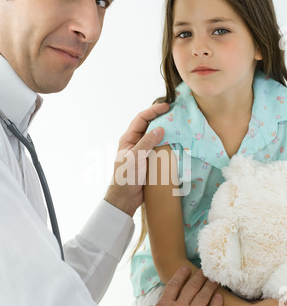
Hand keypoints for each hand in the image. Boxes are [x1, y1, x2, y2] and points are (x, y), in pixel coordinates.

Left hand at [105, 102, 168, 216]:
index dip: (153, 111)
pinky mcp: (151, 161)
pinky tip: (178, 143)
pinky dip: (169, 144)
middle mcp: (136, 143)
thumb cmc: (125, 178)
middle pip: (150, 126)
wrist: (126, 199)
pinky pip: (161, 149)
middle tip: (176, 112)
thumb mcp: (135, 158)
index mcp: (128, 139)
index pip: (141, 119)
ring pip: (157, 137)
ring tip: (179, 125)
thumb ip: (146, 143)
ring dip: (167, 131)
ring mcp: (144, 152)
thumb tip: (161, 128)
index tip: (166, 106)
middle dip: (162, 118)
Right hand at [139, 267, 222, 305]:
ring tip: (214, 280)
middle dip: (198, 278)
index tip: (186, 268)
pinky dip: (216, 305)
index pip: (174, 285)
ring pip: (202, 298)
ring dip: (209, 287)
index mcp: (164, 305)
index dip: (181, 275)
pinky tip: (220, 297)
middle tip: (204, 271)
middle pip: (191, 288)